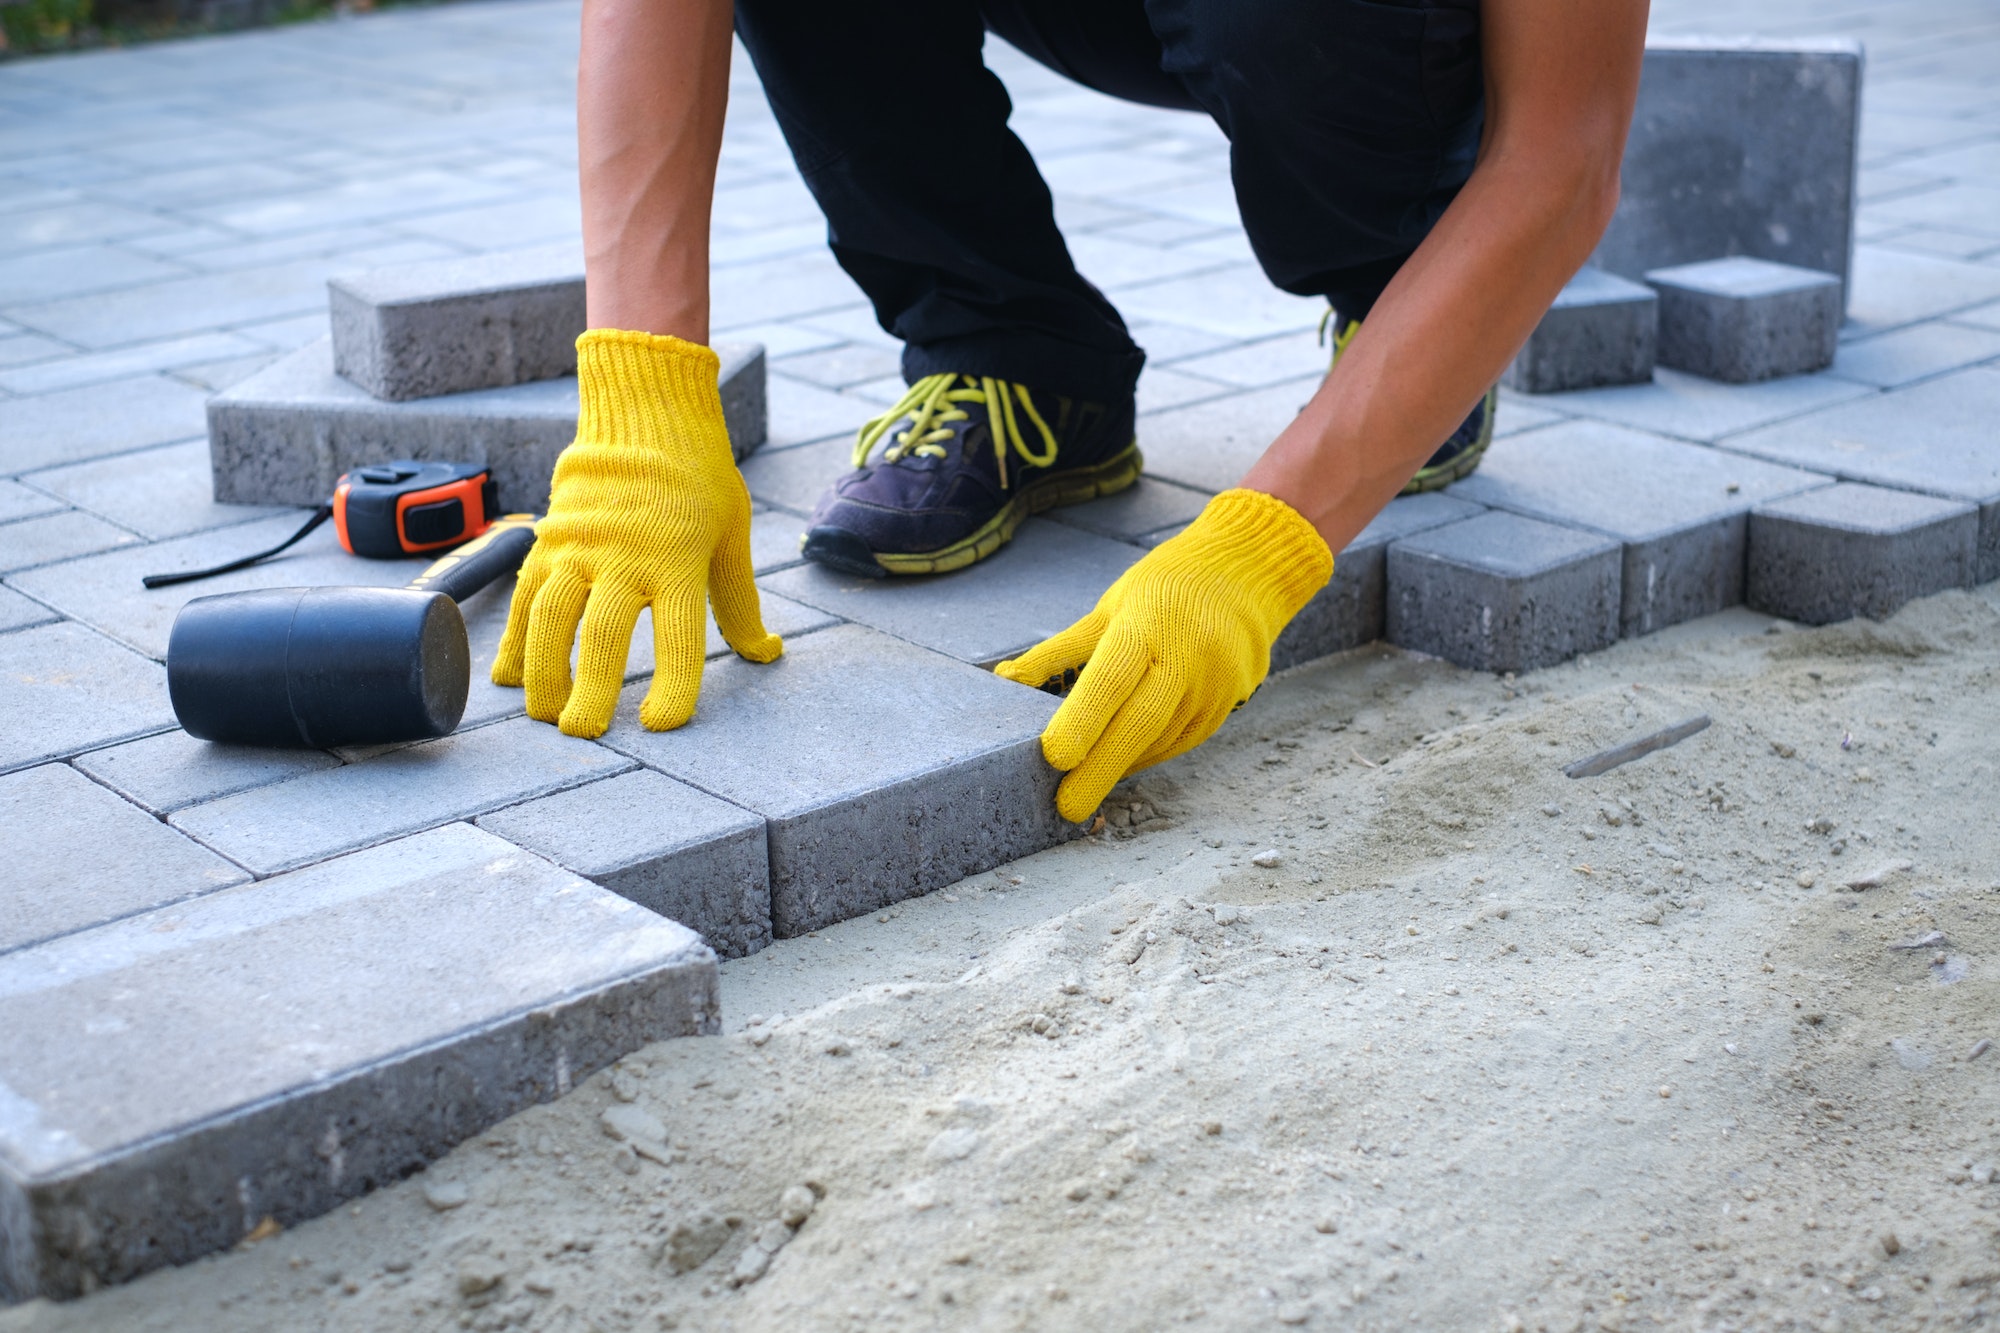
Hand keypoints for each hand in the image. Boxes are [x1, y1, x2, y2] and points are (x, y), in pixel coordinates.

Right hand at [493, 329, 779, 737]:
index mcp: (680, 561)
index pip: (678, 637)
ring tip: (545, 714)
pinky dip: (513, 639)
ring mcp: (580, 547)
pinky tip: (509, 677)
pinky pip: (525, 595)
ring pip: (549, 619)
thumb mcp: (732, 536)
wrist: (645, 412)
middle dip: (589, 691)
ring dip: (542, 672)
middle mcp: (626, 557)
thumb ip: (739, 602)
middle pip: (601, 636)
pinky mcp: (548, 539)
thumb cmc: (699, 478)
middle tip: (584, 733)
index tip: (660, 724)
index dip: (672, 686)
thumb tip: (766, 653)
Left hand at [996, 489, 1331, 821]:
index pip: (1112, 679)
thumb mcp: (1108, 608)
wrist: (1244, 575)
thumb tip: (1005, 681)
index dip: (1083, 721)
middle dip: (1100, 770)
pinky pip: (1178, 742)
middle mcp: (1187, 659)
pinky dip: (1144, 756)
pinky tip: (1121, 761)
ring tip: (1082, 785)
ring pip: (1158, 741)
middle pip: (1139, 724)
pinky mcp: (1226, 707)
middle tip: (1066, 807)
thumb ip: (1059, 650)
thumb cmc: (1163, 590)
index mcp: (1148, 626)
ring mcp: (1213, 686)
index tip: (1054, 757)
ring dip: (1118, 765)